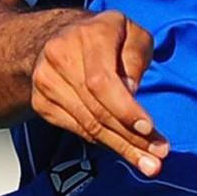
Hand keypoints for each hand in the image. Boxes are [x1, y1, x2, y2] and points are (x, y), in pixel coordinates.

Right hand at [28, 9, 167, 175]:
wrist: (58, 36)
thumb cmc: (108, 36)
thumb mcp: (133, 33)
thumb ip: (136, 57)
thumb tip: (131, 91)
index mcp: (89, 36)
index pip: (102, 81)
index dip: (125, 109)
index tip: (148, 129)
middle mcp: (61, 57)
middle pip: (96, 108)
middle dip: (129, 138)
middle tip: (156, 159)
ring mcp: (45, 81)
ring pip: (87, 124)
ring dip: (119, 147)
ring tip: (147, 163)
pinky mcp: (40, 102)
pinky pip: (76, 129)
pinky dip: (102, 141)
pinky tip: (122, 148)